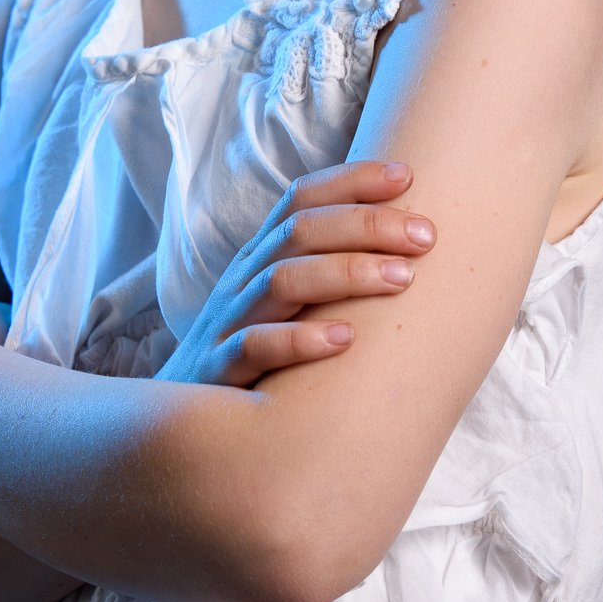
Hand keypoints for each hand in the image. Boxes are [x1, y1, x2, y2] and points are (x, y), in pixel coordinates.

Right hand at [157, 160, 436, 389]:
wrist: (176, 425)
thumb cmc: (255, 359)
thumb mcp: (286, 307)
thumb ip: (329, 273)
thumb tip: (408, 249)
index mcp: (261, 257)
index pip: (300, 199)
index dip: (351, 180)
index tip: (407, 175)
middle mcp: (244, 281)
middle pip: (300, 231)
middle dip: (366, 225)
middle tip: (426, 236)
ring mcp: (229, 324)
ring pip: (282, 280)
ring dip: (346, 273)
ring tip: (401, 279)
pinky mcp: (219, 372)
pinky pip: (254, 347)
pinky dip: (299, 339)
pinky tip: (345, 339)